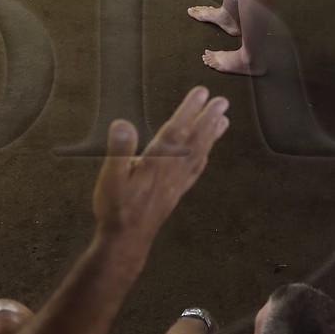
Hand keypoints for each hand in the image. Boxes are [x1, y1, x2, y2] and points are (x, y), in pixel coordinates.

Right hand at [91, 86, 229, 250]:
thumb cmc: (116, 208)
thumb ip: (119, 150)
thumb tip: (123, 124)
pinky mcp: (175, 193)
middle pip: (193, 140)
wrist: (127, 240)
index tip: (201, 93)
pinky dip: (204, 157)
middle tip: (222, 101)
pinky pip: (195, 171)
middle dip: (208, 118)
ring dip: (211, 135)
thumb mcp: (111, 178)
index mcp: (157, 162)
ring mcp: (176, 183)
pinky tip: (207, 152)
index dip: (189, 110)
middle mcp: (171, 170)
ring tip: (223, 120)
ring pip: (198, 154)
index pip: (176, 130)